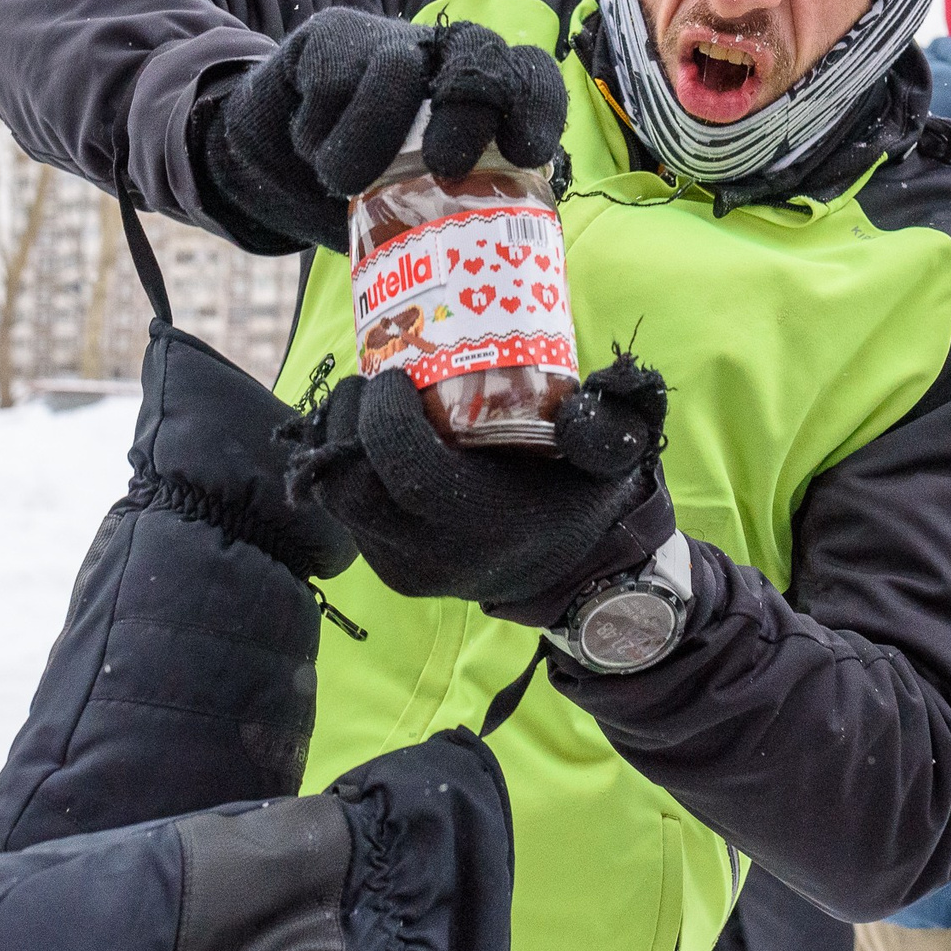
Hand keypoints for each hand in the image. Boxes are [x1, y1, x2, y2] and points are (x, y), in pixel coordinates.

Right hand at [198, 11, 568, 252]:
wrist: (271, 161)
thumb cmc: (359, 191)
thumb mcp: (413, 211)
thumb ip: (450, 223)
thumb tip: (484, 288)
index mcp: (482, 98)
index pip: (532, 78)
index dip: (537, 107)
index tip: (526, 153)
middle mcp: (444, 56)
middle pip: (481, 55)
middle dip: (467, 112)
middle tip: (444, 165)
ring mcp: (389, 40)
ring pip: (396, 73)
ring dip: (365, 145)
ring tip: (344, 180)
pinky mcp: (331, 36)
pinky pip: (332, 85)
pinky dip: (318, 134)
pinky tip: (311, 146)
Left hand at [281, 353, 672, 625]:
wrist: (572, 576)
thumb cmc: (581, 503)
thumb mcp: (614, 460)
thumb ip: (612, 423)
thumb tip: (590, 397)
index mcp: (480, 525)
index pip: (404, 466)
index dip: (383, 413)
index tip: (395, 374)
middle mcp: (432, 554)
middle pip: (351, 486)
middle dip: (345, 422)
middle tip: (367, 381)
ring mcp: (403, 567)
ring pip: (338, 501)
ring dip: (337, 444)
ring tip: (362, 403)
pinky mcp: (388, 569)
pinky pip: (345, 516)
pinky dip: (344, 470)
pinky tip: (365, 437)